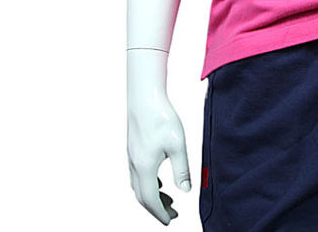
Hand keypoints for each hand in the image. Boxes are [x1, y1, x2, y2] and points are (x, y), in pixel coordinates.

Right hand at [127, 90, 190, 224]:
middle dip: (156, 209)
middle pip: (142, 197)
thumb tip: (185, 191)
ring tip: (168, 200)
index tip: (170, 221)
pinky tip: (158, 181)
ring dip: (152, 197)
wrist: (144, 98)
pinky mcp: (133, 150)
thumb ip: (181, 169)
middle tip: (172, 215)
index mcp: (144, 168)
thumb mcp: (177, 144)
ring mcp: (132, 158)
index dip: (160, 213)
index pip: (150, 200)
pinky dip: (147, 185)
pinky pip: (137, 176)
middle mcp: (134, 166)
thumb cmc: (161, 118)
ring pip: (139, 187)